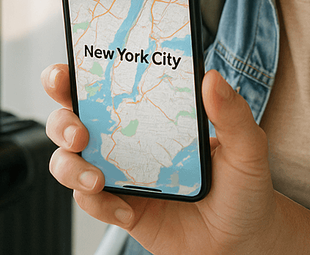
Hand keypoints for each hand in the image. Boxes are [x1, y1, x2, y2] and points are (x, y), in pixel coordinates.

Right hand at [42, 64, 309, 254]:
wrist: (242, 238)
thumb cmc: (243, 183)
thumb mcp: (247, 144)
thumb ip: (232, 112)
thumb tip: (211, 78)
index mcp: (152, 109)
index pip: (107, 83)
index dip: (76, 74)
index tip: (65, 71)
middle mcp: (128, 136)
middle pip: (72, 118)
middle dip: (62, 118)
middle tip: (80, 129)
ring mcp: (121, 172)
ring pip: (68, 161)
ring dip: (70, 166)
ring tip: (97, 177)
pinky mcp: (122, 207)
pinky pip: (91, 203)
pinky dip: (99, 205)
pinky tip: (128, 208)